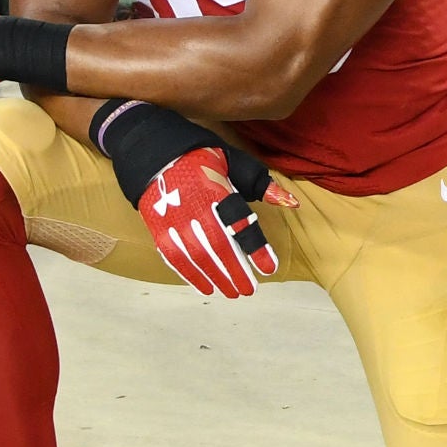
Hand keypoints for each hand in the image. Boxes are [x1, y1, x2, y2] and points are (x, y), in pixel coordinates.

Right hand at [138, 144, 297, 299]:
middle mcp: (193, 206)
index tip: (269, 268)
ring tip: (233, 292)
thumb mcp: (233, 162)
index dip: (255, 247)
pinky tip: (206, 287)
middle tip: (249, 289)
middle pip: (217, 244)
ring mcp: (173, 219)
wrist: (155, 153)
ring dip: (216, 277)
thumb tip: (291, 202)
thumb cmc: (203, 159)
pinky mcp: (158, 228)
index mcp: (215, 188)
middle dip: (235, 270)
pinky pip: (175, 257)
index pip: (239, 222)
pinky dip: (191, 275)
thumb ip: (260, 184)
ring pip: (197, 255)